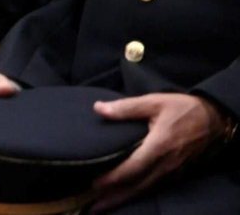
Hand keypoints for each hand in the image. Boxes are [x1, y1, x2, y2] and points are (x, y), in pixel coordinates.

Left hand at [90, 93, 228, 209]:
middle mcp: (167, 164)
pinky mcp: (177, 173)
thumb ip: (126, 107)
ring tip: (103, 205)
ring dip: (124, 198)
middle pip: (138, 185)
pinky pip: (155, 186)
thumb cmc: (182, 109)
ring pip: (145, 189)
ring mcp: (173, 171)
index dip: (114, 178)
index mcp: (159, 146)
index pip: (134, 167)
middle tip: (93, 206)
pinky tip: (126, 195)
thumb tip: (98, 108)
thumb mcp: (154, 102)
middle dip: (115, 196)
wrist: (213, 119)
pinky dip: (138, 192)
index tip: (95, 183)